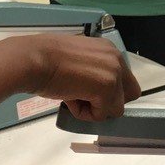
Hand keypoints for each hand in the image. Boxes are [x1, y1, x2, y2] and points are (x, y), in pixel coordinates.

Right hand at [8, 34, 141, 120]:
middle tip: (85, 98)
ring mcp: (113, 74)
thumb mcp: (77, 59)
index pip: (124, 79)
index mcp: (108, 49)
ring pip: (115, 108)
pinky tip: (69, 99)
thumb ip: (92, 70)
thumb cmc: (45, 59)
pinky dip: (84, 114)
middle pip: (130, 94)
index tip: (88, 91)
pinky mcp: (106, 90)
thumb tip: (93, 90)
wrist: (33, 60)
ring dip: (94, 109)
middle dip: (109, 102)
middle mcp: (116, 58)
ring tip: (72, 96)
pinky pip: (101, 115)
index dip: (108, 91)